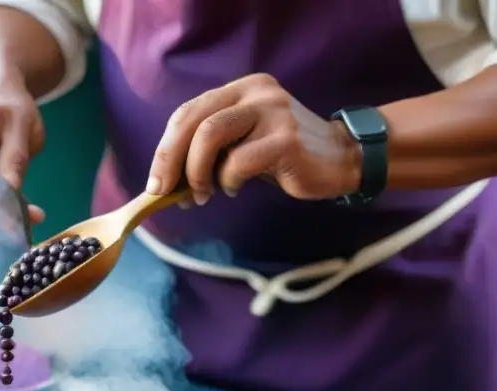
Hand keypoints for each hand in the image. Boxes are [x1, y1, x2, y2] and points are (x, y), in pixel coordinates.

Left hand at [146, 74, 361, 205]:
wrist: (340, 158)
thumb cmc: (283, 157)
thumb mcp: (242, 144)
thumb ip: (210, 150)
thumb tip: (165, 182)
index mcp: (240, 90)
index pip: (188, 112)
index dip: (165, 148)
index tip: (156, 182)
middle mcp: (255, 92)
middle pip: (193, 121)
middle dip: (170, 160)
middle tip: (163, 192)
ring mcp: (272, 112)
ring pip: (210, 136)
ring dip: (197, 172)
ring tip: (202, 194)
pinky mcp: (286, 139)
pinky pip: (238, 163)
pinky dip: (228, 182)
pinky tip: (236, 189)